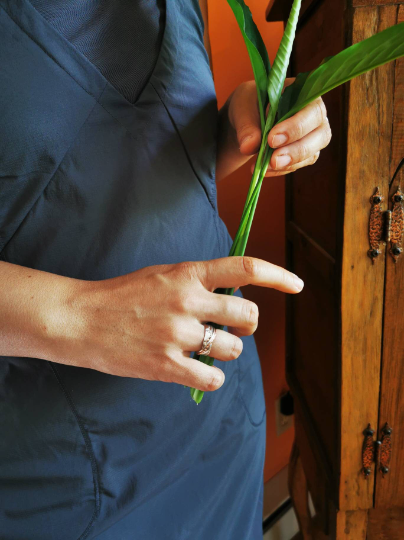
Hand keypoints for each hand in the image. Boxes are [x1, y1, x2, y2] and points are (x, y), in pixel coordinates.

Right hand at [55, 257, 303, 391]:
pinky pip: (213, 377)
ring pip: (233, 349)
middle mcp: (188, 301)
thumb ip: (197, 282)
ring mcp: (178, 334)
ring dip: (228, 351)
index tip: (297, 285)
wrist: (81, 319)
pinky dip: (213, 376)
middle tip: (234, 328)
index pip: (245, 269)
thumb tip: (231, 296)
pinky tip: (199, 370)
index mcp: (187, 274)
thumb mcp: (162, 275)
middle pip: (249, 317)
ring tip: (206, 348)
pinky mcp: (167, 366)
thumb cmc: (122, 296)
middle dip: (248, 325)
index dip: (278, 276)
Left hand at [216, 79, 331, 179]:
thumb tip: (249, 146)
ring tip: (265, 167)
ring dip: (289, 163)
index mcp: (305, 94)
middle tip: (273, 160)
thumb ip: (246, 124)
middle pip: (320, 135)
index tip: (272, 139)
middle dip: (296, 150)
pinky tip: (264, 171)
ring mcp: (313, 137)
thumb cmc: (249, 105)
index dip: (296, 127)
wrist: (245, 121)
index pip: (312, 110)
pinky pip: (298, 165)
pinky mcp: (304, 155)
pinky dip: (281, 170)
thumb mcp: (242, 106)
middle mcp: (315, 116)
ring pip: (312, 154)